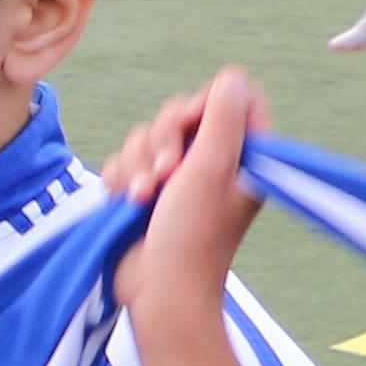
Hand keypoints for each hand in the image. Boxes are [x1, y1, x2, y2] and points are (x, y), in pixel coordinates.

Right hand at [102, 67, 267, 313]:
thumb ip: (222, 117)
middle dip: (161, 140)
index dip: (205, 104)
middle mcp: (213, 160)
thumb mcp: (211, 167)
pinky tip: (126, 203)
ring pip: (147, 137)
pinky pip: (125, 160)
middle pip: (181, 112)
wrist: (159, 288)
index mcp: (245, 152)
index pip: (232, 98)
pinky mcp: (145, 190)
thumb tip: (231, 76)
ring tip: (142, 197)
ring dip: (137, 164)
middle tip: (165, 174)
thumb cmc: (193, 234)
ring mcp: (177, 176)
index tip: (190, 126)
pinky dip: (121, 179)